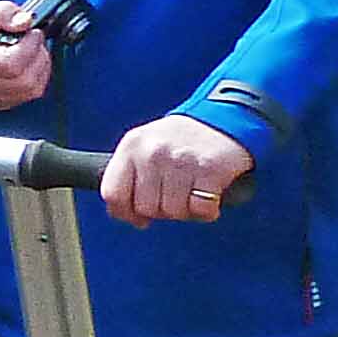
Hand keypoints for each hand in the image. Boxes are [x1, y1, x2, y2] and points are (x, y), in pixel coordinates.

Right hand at [0, 0, 52, 107]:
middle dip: (37, 54)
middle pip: (25, 78)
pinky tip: (29, 62)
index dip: (29, 46)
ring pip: (33, 87)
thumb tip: (25, 21)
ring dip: (40, 65)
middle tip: (32, 38)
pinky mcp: (4, 103)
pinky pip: (33, 92)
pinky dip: (38, 75)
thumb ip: (4, 13)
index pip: (10, 63)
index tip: (32, 32)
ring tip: (30, 50)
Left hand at [104, 114, 253, 227]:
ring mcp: (180, 160)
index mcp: (131, 146)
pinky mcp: (209, 170)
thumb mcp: (145, 145)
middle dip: (162, 210)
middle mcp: (153, 152)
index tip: (137, 217)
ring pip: (174, 212)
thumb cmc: (181, 139)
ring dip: (186, 210)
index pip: (113, 193)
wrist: (224, 119)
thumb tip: (128, 216)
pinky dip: (207, 210)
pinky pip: (201, 210)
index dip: (124, 213)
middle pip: (146, 208)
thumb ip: (130, 175)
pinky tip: (209, 195)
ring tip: (192, 191)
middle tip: (175, 194)